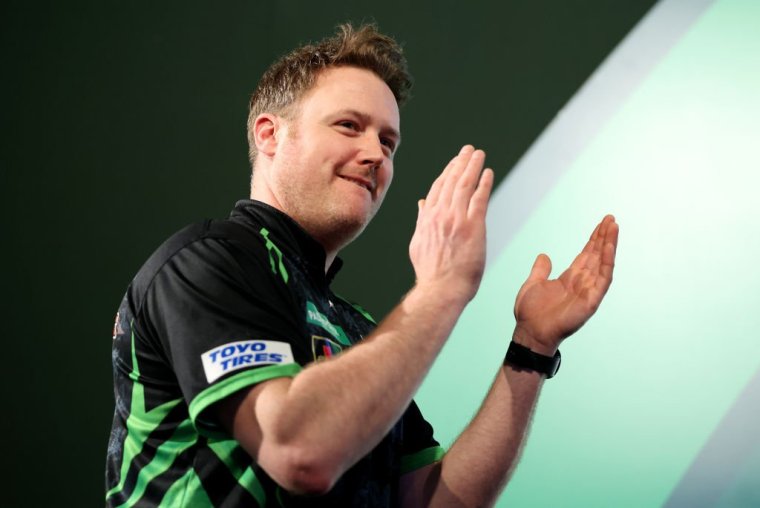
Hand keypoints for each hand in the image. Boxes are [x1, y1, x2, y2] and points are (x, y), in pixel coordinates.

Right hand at [409, 145, 493, 302]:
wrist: (440, 289)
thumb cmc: (430, 272)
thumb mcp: (418, 243)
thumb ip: (422, 221)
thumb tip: (422, 203)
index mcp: (427, 218)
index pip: (438, 188)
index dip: (447, 172)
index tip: (455, 161)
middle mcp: (440, 215)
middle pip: (451, 181)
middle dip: (460, 162)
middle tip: (469, 149)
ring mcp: (456, 219)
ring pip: (464, 185)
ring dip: (472, 166)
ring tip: (478, 154)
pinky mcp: (473, 227)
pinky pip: (479, 199)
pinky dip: (484, 184)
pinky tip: (488, 173)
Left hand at [513, 215, 618, 353]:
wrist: (530, 332)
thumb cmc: (530, 313)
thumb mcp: (532, 284)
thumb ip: (540, 270)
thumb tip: (544, 255)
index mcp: (570, 279)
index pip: (586, 255)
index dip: (593, 240)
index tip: (602, 224)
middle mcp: (582, 283)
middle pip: (596, 255)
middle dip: (604, 237)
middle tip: (610, 218)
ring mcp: (588, 292)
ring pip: (603, 263)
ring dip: (609, 245)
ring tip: (614, 226)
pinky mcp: (591, 301)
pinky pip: (603, 279)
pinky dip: (607, 262)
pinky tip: (609, 247)